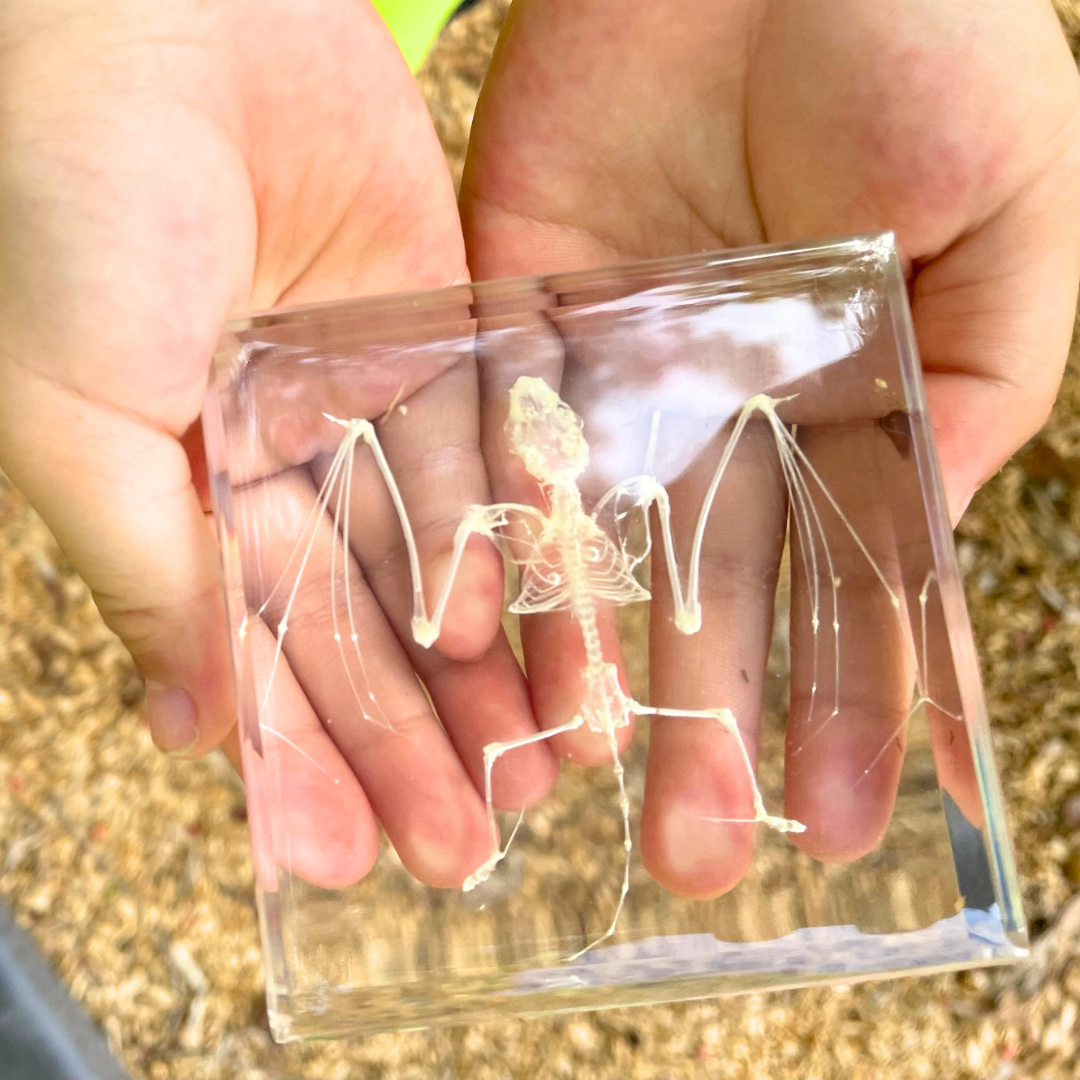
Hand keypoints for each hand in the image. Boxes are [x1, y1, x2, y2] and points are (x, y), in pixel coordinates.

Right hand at [0, 0, 555, 888]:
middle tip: (469, 846)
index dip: (307, 764)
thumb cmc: (68, 202)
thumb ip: (147, 566)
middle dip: (414, 742)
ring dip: (495, 666)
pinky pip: (498, 448)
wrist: (155, 11)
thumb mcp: (75, 411)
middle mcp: (285, 461)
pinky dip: (527, 535)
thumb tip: (197, 723)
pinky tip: (555, 628)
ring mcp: (371, 398)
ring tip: (546, 764)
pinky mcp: (446, 327)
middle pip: (367, 631)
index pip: (261, 658)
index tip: (350, 859)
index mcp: (186, 493)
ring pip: (445, 558)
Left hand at [461, 0, 1079, 893]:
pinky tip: (507, 653)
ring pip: (608, 551)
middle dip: (717, 725)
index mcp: (849, 399)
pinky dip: (509, 550)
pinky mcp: (525, 319)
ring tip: (600, 794)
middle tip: (698, 857)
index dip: (856, 703)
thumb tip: (928, 528)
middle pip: (720, 595)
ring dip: (608, 673)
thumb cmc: (923, 41)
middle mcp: (729, 411)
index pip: (853, 584)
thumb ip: (978, 382)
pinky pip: (512, 452)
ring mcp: (621, 374)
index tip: (851, 819)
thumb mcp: (1011, 216)